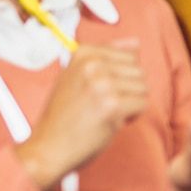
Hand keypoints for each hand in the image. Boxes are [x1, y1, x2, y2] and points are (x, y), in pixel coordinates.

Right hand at [16, 40, 148, 190]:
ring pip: (143, 88)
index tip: (97, 91)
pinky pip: (142, 105)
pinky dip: (131, 117)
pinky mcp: (112, 104)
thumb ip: (106, 58)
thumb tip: (136, 42)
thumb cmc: (64, 117)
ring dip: (129, 104)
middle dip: (127, 90)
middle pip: (139, 71)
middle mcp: (92, 64)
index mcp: (83, 53)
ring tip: (104, 113)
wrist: (47, 148)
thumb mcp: (78, 77)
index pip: (129, 55)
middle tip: (101, 105)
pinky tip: (110, 122)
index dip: (120, 78)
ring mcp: (102, 83)